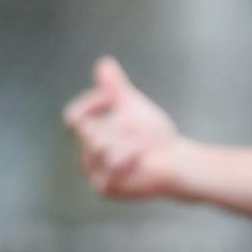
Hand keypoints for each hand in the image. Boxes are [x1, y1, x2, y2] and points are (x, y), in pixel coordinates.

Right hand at [62, 56, 189, 200]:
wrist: (176, 163)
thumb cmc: (153, 135)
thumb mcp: (132, 106)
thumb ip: (115, 88)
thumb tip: (104, 63)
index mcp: (89, 139)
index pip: (75, 116)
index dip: (92, 103)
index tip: (112, 94)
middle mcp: (87, 158)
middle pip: (90, 132)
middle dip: (121, 125)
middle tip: (146, 130)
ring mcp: (94, 174)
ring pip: (101, 146)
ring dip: (130, 139)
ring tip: (148, 142)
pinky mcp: (106, 188)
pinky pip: (112, 163)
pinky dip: (132, 154)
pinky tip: (145, 155)